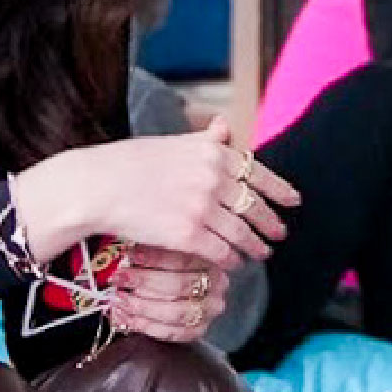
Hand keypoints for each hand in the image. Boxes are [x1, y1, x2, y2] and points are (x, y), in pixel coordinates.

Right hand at [14, 116, 296, 278]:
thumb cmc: (130, 163)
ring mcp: (202, 207)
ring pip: (242, 233)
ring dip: (254, 246)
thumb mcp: (173, 143)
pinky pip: (221, 252)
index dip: (280, 190)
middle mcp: (213, 177)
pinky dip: (230, 260)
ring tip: (261, 254)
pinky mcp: (188, 235)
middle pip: (254, 206)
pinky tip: (232, 264)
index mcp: (213, 152)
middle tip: (279, 234)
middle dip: (270, 223)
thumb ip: (204, 140)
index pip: (258, 172)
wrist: (97, 186)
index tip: (294, 201)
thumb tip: (225, 128)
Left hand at [105, 243, 229, 344]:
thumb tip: (132, 247)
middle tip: (120, 278)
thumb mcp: (165, 245)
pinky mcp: (199, 329)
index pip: (186, 258)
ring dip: (142, 307)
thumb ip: (156, 245)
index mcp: (212, 258)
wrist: (178, 288)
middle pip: (180, 285)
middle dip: (145, 282)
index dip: (156, 257)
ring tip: (119, 300)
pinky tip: (127, 318)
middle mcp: (217, 284)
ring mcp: (210, 309)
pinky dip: (146, 326)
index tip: (132, 255)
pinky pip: (172, 332)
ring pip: (175, 312)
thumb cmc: (167, 262)